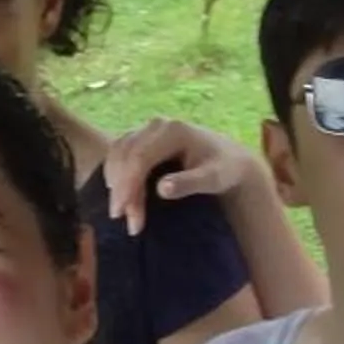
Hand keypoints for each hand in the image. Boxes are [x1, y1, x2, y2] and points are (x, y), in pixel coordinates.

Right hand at [99, 116, 265, 234]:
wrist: (228, 159)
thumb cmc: (223, 169)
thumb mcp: (214, 178)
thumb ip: (189, 183)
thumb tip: (162, 189)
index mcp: (173, 131)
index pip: (140, 157)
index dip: (129, 185)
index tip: (126, 213)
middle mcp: (156, 125)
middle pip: (125, 155)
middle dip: (121, 188)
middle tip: (121, 218)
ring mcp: (147, 130)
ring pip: (118, 153)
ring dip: (115, 182)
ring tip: (120, 212)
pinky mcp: (141, 138)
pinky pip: (119, 153)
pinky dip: (115, 174)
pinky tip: (119, 195)